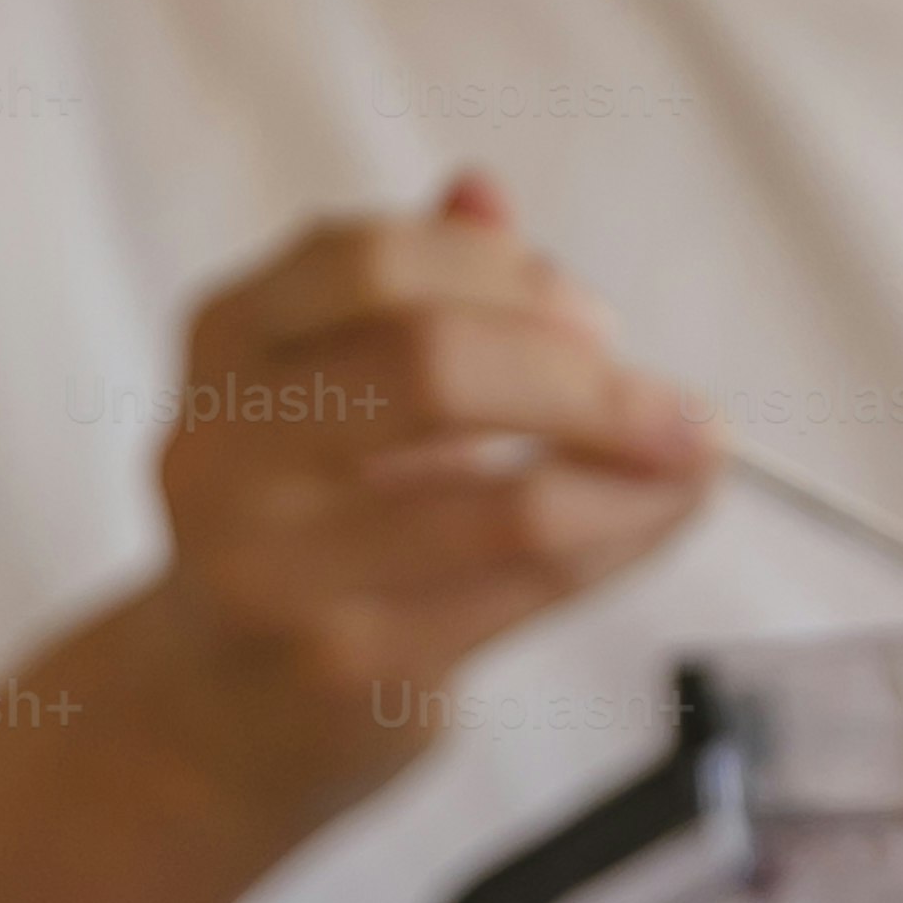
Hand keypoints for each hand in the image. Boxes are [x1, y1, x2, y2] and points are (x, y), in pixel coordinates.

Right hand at [111, 170, 719, 834]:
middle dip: (584, 377)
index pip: (370, 262)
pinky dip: (617, 543)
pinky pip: (524, 590)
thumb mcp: (330, 388)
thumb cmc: (303, 526)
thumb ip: (404, 292)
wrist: (210, 712)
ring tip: (693, 464)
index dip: (504, 274)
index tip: (589, 318)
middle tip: (671, 403)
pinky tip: (654, 520)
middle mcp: (223, 453)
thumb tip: (485, 190)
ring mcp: (276, 571)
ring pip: (502, 504)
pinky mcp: (345, 670)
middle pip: (431, 366)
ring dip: (632, 475)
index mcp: (223, 344)